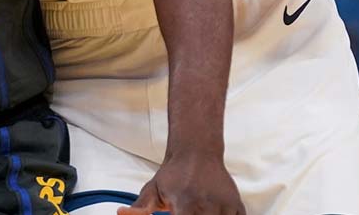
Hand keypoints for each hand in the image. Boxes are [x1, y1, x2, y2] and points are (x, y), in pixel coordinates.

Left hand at [119, 151, 244, 214]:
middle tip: (187, 214)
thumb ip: (140, 208)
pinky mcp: (236, 205)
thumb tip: (121, 214)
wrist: (197, 150)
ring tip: (198, 213)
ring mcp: (224, 206)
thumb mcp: (153, 189)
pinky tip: (214, 214)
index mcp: (185, 205)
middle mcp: (207, 207)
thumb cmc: (174, 173)